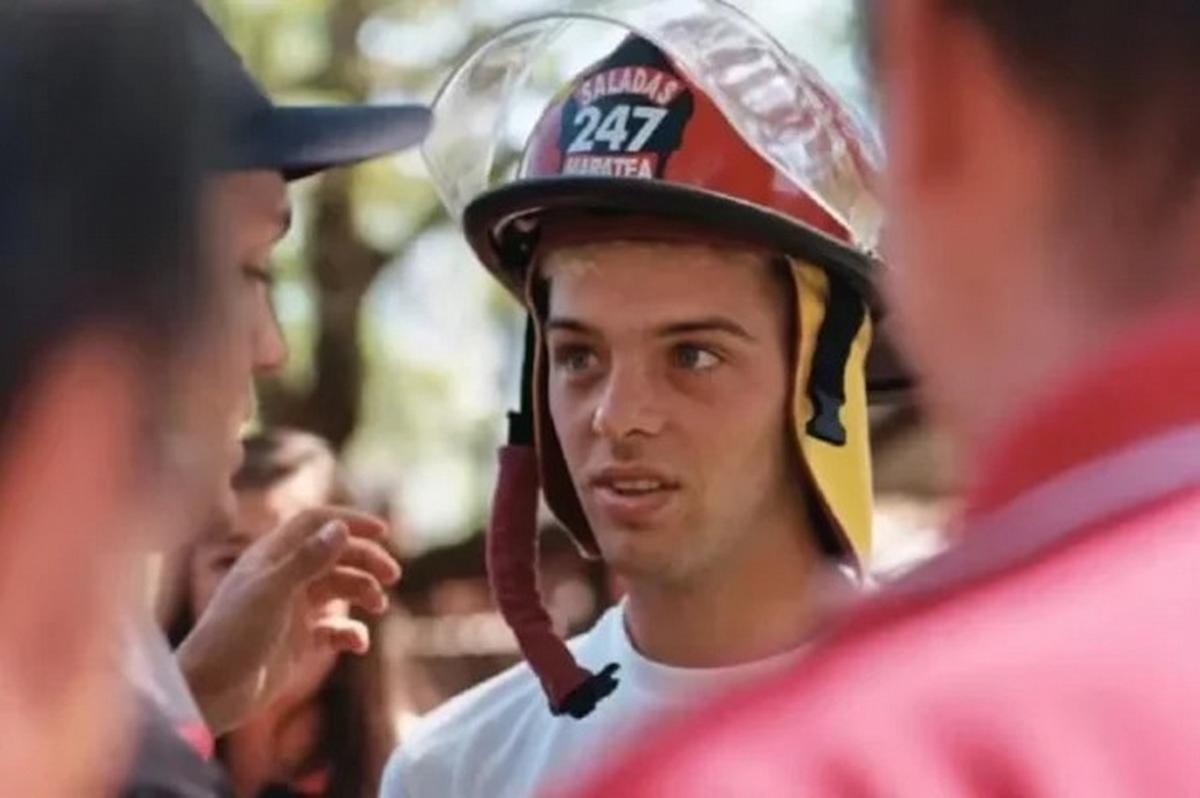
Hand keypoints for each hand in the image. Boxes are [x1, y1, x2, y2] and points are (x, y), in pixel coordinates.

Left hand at [175, 507, 399, 734]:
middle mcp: (283, 578)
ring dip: (363, 592)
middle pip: (334, 555)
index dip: (349, 521)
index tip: (382, 531)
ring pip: (339, 589)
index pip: (315, 524)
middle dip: (366, 560)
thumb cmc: (233, 637)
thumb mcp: (272, 593)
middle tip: (393, 576)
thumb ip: (307, 560)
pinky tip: (358, 643)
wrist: (208, 695)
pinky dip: (351, 632)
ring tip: (378, 606)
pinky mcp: (298, 642)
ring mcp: (291, 610)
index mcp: (271, 558)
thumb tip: (342, 528)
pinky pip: (335, 630)